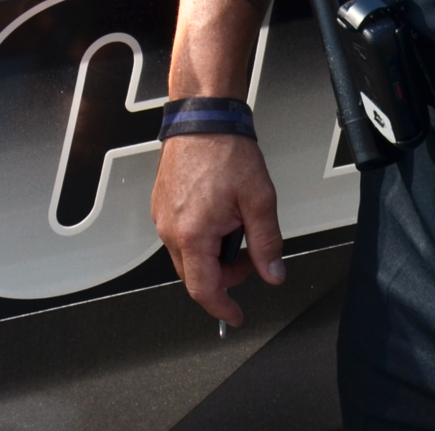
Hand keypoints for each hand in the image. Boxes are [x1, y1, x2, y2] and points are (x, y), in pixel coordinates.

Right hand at [151, 133, 285, 325]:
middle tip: (251, 252)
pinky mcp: (161, 205)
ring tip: (236, 223)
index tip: (235, 316)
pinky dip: (203, 237)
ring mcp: (162, 217)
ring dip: (215, 254)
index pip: (204, 290)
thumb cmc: (226, 150)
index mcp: (193, 234)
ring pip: (188, 256)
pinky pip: (181, 236)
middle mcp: (170, 229)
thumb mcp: (260, 201)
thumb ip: (267, 244)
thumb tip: (273, 274)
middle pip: (196, 275)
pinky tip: (220, 214)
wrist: (203, 118)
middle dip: (226, 274)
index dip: (222, 308)